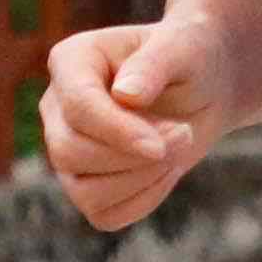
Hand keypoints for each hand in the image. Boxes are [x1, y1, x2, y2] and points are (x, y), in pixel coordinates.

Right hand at [41, 16, 256, 232]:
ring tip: (179, 148)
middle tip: (185, 134)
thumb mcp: (182, 47)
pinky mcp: (86, 183)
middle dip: (133, 157)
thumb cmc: (190, 57)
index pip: (78, 107)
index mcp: (71, 61)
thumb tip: (125, 95)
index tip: (160, 146)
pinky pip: (104, 214)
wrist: (204, 86)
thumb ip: (154, 65)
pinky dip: (144, 201)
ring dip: (141, 181)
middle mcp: (57, 107)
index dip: (118, 132)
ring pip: (83, 191)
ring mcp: (67, 148)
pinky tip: (167, 172)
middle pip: (70, 152)